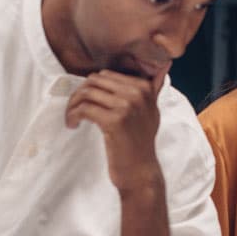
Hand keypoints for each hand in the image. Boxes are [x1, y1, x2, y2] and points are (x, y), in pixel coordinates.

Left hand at [65, 70, 165, 192]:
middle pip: (94, 81)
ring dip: (73, 105)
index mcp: (145, 88)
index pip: (106, 75)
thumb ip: (153, 90)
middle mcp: (138, 93)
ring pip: (87, 93)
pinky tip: (72, 124)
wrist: (140, 171)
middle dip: (79, 94)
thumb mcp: (151, 112)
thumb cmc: (140, 143)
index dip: (91, 87)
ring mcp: (127, 106)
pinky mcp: (114, 121)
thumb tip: (165, 64)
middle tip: (75, 109)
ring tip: (72, 117)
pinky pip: (84, 109)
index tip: (85, 102)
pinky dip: (73, 115)